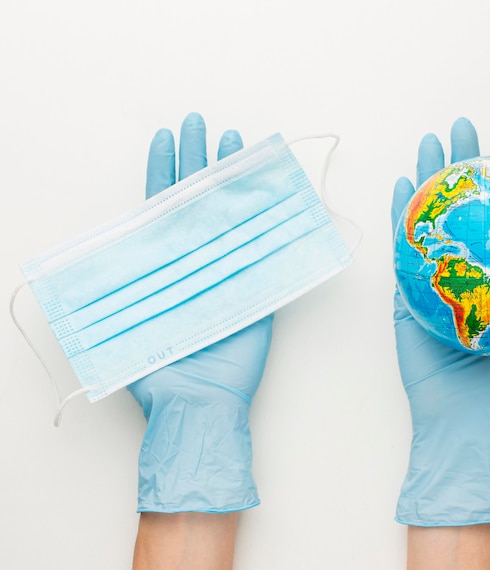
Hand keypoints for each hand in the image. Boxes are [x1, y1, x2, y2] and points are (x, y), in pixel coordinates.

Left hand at [127, 112, 272, 512]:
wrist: (198, 404)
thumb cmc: (158, 371)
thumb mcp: (123, 325)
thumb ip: (120, 289)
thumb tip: (100, 256)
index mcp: (163, 267)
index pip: (161, 208)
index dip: (164, 173)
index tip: (166, 139)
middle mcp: (196, 265)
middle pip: (195, 204)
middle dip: (198, 162)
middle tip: (201, 126)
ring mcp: (228, 275)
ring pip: (229, 220)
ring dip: (231, 183)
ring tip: (236, 146)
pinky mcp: (255, 292)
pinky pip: (262, 252)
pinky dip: (266, 225)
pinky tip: (269, 197)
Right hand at [391, 118, 489, 525]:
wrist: (466, 412)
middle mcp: (460, 268)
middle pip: (458, 205)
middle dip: (460, 164)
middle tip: (463, 130)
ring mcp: (428, 277)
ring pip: (426, 217)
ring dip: (426, 179)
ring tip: (430, 144)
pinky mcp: (404, 293)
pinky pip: (401, 246)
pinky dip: (400, 213)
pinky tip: (403, 185)